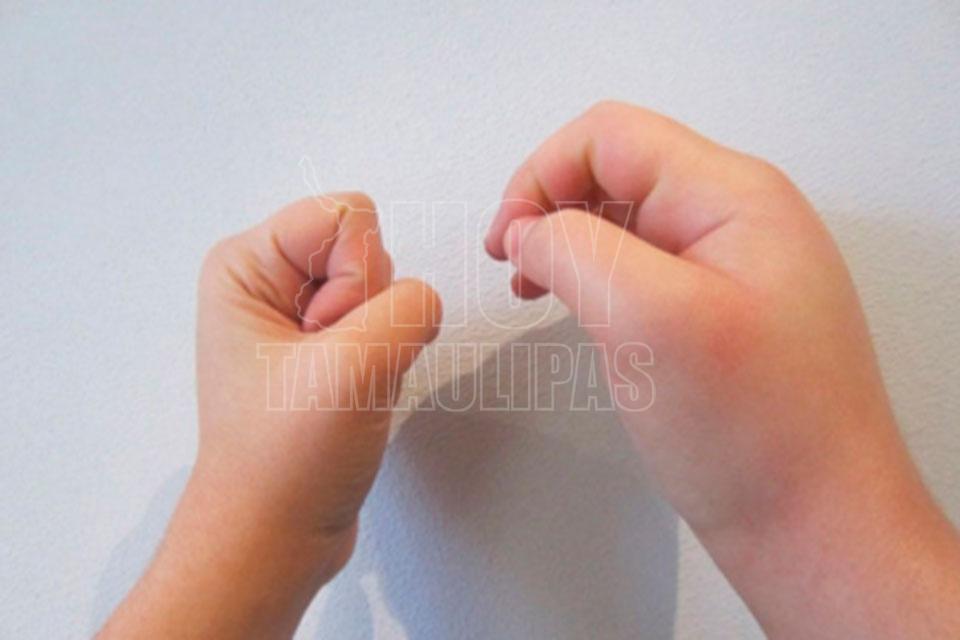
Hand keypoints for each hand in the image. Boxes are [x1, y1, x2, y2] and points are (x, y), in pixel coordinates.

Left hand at [100, 193, 440, 638]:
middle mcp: (269, 282)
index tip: (329, 338)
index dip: (359, 277)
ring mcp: (300, 317)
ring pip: (386, 288)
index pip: (346, 215)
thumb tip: (422, 300)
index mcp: (245, 265)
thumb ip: (407, 307)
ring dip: (383, 342)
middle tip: (335, 368)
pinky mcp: (328, 349)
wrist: (275, 537)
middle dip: (372, 311)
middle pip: (368, 247)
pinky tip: (356, 397)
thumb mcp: (352, 369)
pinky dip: (388, 361)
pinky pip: (389, 323)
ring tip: (344, 388)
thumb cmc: (283, 463)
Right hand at [486, 101, 959, 637]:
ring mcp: (732, 267)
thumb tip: (528, 230)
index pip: (611, 137)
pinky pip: (644, 267)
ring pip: (626, 221)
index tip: (506, 241)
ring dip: (568, 243)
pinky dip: (595, 278)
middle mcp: (739, 219)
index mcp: (734, 198)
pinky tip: (578, 310)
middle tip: (513, 267)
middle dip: (550, 207)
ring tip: (533, 289)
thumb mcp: (650, 319)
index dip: (541, 175)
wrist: (815, 529)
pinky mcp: (719, 312)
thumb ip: (577, 251)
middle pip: (618, 171)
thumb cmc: (753, 434)